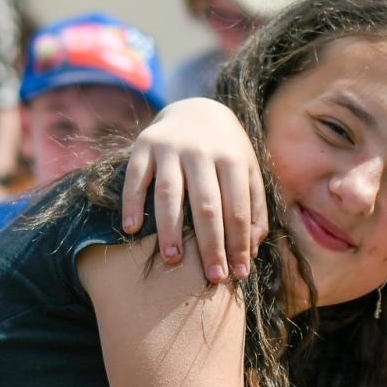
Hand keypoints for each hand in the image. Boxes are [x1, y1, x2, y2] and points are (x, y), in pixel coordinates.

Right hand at [122, 96, 266, 283]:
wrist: (196, 108)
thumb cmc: (226, 152)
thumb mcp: (247, 171)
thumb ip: (254, 207)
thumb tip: (252, 250)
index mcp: (232, 159)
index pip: (237, 208)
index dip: (239, 243)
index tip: (238, 274)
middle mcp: (201, 152)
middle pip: (206, 205)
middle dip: (210, 244)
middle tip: (212, 277)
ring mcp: (170, 148)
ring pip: (169, 193)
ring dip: (170, 228)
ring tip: (171, 258)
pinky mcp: (143, 145)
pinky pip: (135, 178)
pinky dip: (131, 203)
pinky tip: (131, 229)